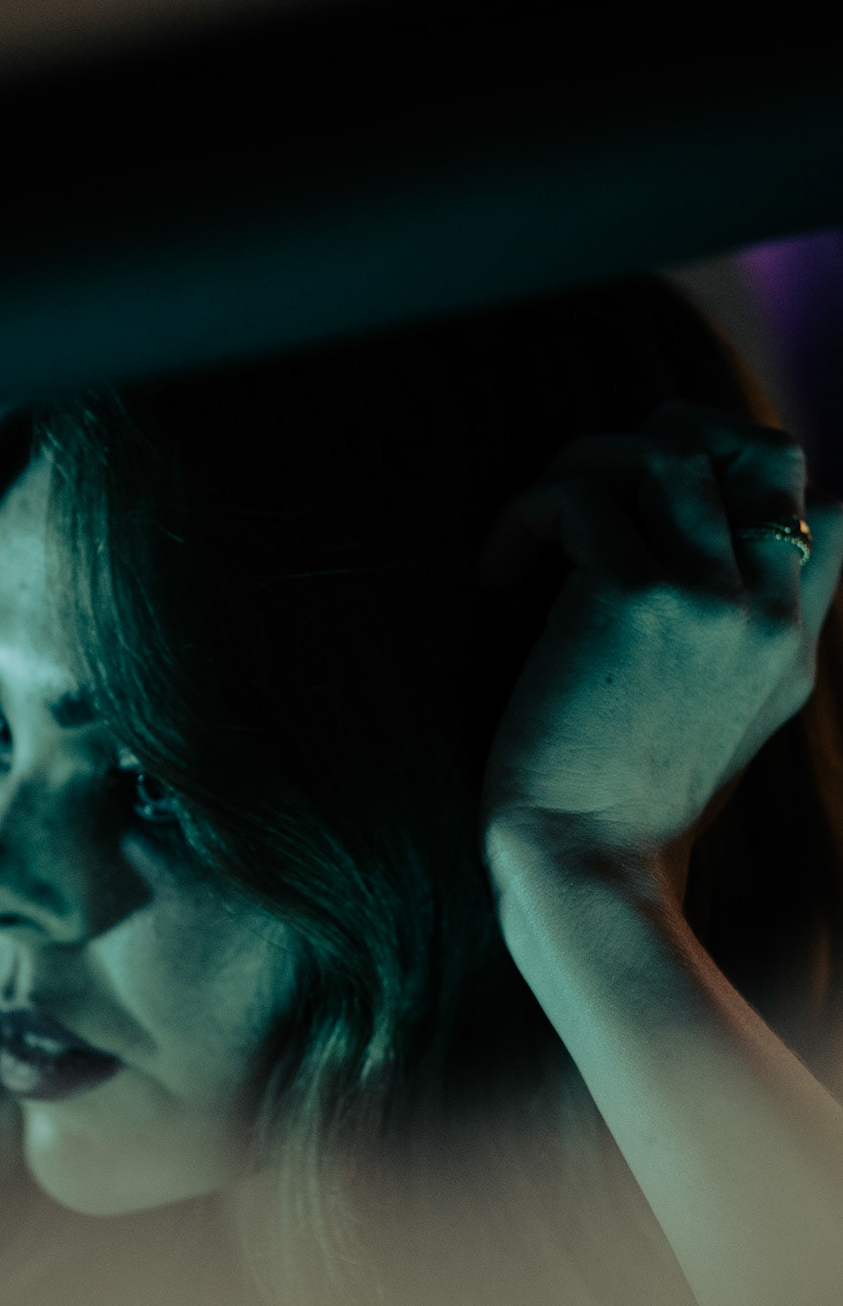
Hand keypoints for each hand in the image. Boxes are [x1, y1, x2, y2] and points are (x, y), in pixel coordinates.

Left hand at [476, 403, 842, 864]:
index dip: (749, 474)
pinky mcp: (637, 604)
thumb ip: (726, 641)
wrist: (585, 868)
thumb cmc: (618, 806)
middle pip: (761, 450)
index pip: (828, 510)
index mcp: (789, 643)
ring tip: (536, 527)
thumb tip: (676, 559)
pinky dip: (528, 516)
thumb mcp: (711, 723)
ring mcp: (713, 603)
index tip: (663, 506)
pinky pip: (583, 498)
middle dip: (670, 437)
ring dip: (582, 466)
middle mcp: (768, 614)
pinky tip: (495, 573)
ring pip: (665, 452)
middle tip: (595, 487)